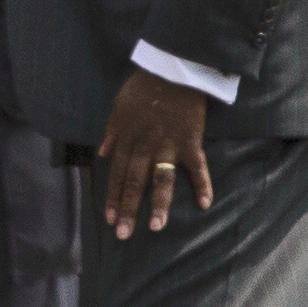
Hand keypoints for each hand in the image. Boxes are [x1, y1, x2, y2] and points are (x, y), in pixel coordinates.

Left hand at [99, 67, 212, 238]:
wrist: (170, 71)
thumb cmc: (142, 88)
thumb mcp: (117, 107)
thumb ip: (110, 132)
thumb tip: (102, 153)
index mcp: (126, 139)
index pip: (116, 174)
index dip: (111, 197)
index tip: (107, 219)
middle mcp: (144, 146)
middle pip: (134, 182)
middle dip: (128, 209)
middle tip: (123, 235)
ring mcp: (168, 146)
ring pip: (161, 179)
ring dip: (158, 204)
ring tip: (155, 227)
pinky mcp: (191, 142)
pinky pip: (198, 167)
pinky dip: (203, 185)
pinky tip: (204, 204)